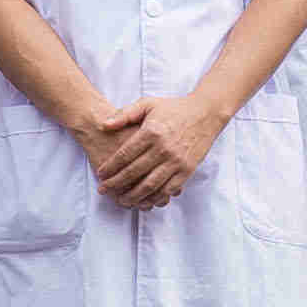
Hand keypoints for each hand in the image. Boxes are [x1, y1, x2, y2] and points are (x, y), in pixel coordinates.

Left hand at [78, 95, 224, 209]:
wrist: (206, 113)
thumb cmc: (173, 108)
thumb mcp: (147, 104)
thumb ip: (125, 114)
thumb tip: (103, 126)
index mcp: (151, 133)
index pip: (125, 154)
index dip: (110, 167)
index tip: (100, 174)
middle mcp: (163, 149)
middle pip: (134, 172)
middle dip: (116, 184)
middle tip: (103, 190)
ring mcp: (177, 161)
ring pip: (150, 185)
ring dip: (133, 196)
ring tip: (121, 201)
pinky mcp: (188, 170)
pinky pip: (169, 189)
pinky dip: (155, 198)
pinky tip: (144, 201)